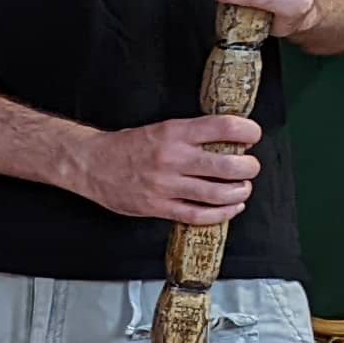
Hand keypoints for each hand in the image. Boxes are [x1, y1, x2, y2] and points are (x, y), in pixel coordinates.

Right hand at [72, 112, 261, 224]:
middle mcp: (172, 158)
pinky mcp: (158, 207)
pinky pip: (198, 215)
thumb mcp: (160, 129)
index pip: (224, 127)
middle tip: (249, 167)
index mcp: (174, 133)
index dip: (248, 132)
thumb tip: (228, 141)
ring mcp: (166, 185)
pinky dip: (222, 213)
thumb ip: (192, 135)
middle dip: (249, 167)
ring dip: (239, 192)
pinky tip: (230, 208)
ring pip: (218, 193)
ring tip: (242, 188)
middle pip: (229, 165)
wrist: (90, 164)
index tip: (252, 136)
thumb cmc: (126, 147)